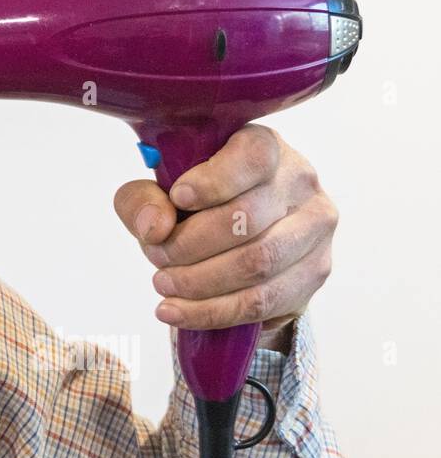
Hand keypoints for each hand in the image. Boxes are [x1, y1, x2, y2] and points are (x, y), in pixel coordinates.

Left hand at [113, 125, 337, 348]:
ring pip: (256, 263)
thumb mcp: (157, 193)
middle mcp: (299, 181)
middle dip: (189, 244)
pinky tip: (175, 311)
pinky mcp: (315, 270)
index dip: (211, 182)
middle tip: (156, 256)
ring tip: (163, 283)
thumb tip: (155, 227)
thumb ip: (142, 200)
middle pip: (246, 218)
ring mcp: (314, 227)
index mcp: (264, 146)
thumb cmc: (196, 205)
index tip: (176, 198)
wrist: (240, 240)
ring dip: (199, 281)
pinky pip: (262, 300)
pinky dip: (212, 311)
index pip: (251, 159)